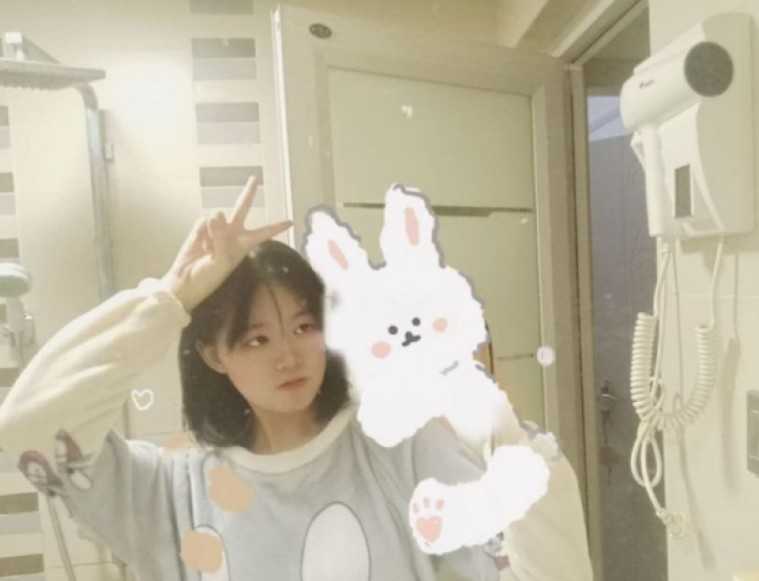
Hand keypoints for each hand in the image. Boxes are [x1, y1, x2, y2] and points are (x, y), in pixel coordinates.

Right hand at [161, 176, 292, 311]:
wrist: (185, 282)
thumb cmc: (208, 277)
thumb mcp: (221, 262)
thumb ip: (221, 238)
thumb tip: (216, 214)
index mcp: (243, 245)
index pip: (264, 233)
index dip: (276, 226)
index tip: (291, 221)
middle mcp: (232, 234)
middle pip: (242, 208)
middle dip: (248, 193)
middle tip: (255, 177)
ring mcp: (216, 230)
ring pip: (217, 216)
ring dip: (212, 231)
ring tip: (207, 250)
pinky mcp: (200, 228)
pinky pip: (203, 222)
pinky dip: (199, 233)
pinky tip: (198, 246)